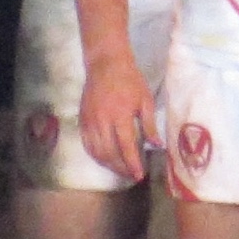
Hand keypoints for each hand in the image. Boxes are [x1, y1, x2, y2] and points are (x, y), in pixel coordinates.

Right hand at [78, 48, 159, 183]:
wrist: (105, 64)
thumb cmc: (129, 80)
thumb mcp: (145, 100)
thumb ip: (149, 125)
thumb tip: (156, 145)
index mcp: (119, 116)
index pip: (126, 147)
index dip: (132, 164)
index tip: (139, 175)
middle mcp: (102, 121)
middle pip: (109, 154)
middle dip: (121, 168)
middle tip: (131, 174)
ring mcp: (89, 122)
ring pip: (96, 152)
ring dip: (108, 164)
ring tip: (120, 169)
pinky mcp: (82, 120)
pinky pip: (86, 144)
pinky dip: (95, 155)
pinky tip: (104, 159)